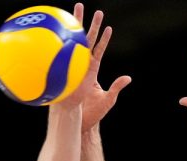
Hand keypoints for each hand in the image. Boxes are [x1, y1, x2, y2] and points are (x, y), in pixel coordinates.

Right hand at [59, 2, 130, 125]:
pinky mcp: (65, 72)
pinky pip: (63, 56)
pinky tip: (58, 31)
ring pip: (73, 43)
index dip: (103, 39)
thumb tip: (128, 78)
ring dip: (74, 25)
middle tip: (86, 7)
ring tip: (76, 8)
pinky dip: (61, 43)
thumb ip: (117, 87)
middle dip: (87, 23)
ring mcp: (72, 68)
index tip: (108, 26)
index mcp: (92, 70)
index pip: (98, 50)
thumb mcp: (108, 99)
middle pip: (85, 40)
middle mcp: (82, 66)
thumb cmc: (93, 114)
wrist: (77, 122)